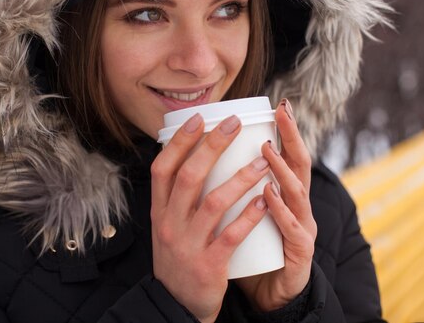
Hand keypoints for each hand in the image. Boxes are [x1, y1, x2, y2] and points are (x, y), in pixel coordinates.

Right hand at [151, 114, 271, 322]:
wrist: (176, 306)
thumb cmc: (177, 258)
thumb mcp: (166, 226)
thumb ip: (175, 197)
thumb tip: (193, 155)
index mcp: (158, 212)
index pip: (162, 169)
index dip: (179, 142)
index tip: (199, 119)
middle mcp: (169, 224)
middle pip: (189, 177)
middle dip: (212, 146)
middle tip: (235, 124)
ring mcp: (188, 245)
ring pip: (214, 202)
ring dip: (240, 178)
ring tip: (263, 160)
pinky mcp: (209, 265)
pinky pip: (231, 235)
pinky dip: (249, 215)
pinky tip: (264, 198)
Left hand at [235, 98, 316, 310]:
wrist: (266, 293)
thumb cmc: (249, 247)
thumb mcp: (243, 211)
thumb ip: (234, 187)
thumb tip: (207, 156)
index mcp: (284, 195)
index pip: (289, 156)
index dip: (287, 131)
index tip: (279, 104)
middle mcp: (297, 207)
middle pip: (301, 166)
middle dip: (293, 136)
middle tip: (283, 111)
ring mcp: (301, 229)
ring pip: (297, 193)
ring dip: (282, 168)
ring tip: (267, 149)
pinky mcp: (298, 255)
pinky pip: (290, 230)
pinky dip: (278, 210)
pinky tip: (267, 194)